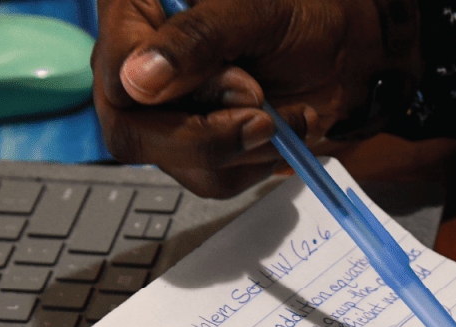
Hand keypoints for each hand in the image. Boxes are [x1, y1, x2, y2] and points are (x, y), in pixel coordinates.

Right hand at [92, 0, 418, 197]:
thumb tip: (138, 80)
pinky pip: (208, 181)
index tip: (236, 88)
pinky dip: (253, 163)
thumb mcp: (254, 11)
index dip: (163, 93)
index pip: (117, 71)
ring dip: (244, 149)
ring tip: (284, 114)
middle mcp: (137, 69)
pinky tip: (279, 132)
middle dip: (208, 135)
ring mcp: (162, 115)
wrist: (338, 51)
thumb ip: (196, 39)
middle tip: (264, 113)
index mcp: (137, 13)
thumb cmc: (298, 13)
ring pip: (177, 164)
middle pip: (133, 133)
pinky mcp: (192, 150)